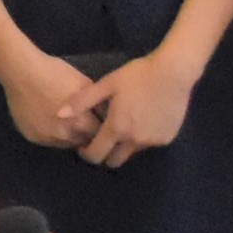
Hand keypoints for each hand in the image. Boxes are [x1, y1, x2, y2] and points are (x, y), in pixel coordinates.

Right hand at [0, 44, 100, 152]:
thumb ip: (97, 103)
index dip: (101, 128)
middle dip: (86, 134)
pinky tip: (49, 118)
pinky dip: (51, 133)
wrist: (21, 71)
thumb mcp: (84, 83)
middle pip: (83, 142)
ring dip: (69, 135)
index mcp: (80, 123)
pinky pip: (47, 140)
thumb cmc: (55, 73)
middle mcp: (64, 136)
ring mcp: (45, 138)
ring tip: (66, 120)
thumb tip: (107, 115)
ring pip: (65, 144)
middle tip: (83, 121)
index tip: (99, 121)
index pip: (99, 136)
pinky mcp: (31, 137)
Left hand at [80, 49, 199, 167]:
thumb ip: (82, 101)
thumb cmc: (137, 75)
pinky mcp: (167, 138)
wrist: (174, 72)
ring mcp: (153, 141)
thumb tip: (58, 114)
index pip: (96, 154)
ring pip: (133, 152)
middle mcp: (134, 140)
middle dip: (106, 154)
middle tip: (103, 139)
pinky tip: (143, 120)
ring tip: (124, 125)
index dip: (87, 154)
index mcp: (116, 128)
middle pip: (115, 161)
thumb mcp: (107, 84)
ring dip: (125, 145)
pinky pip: (150, 144)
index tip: (84, 147)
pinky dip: (143, 138)